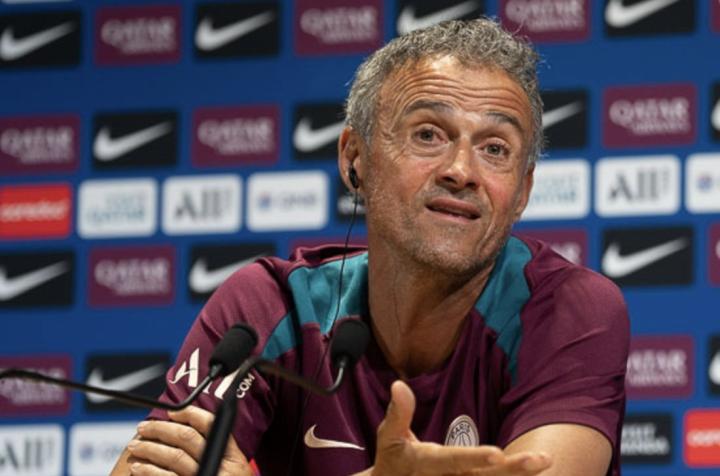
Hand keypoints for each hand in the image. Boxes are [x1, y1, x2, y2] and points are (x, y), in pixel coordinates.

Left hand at [126, 405, 252, 475]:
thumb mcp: (232, 469)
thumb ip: (217, 451)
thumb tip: (186, 427)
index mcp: (232, 456)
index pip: (210, 424)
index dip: (189, 414)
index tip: (171, 412)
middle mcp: (220, 466)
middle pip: (187, 438)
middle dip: (161, 429)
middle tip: (144, 427)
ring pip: (174, 457)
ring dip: (150, 449)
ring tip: (136, 446)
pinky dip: (148, 471)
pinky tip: (138, 468)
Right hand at [362, 380, 551, 475]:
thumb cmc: (394, 460)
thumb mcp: (389, 437)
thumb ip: (398, 413)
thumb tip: (399, 384)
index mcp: (426, 464)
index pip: (452, 460)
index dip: (474, 457)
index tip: (498, 454)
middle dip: (513, 471)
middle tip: (540, 460)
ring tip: (545, 460)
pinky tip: (535, 472)